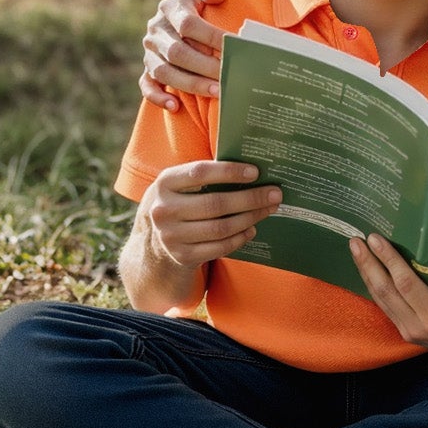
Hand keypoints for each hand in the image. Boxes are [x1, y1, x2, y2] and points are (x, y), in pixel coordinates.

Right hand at [140, 0, 229, 110]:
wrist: (187, 16)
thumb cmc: (205, 0)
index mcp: (170, 8)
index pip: (188, 24)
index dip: (211, 37)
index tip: (234, 47)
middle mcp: (156, 30)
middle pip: (177, 52)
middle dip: (204, 66)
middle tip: (229, 76)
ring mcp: (150, 51)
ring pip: (164, 71)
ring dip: (190, 84)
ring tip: (216, 92)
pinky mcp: (147, 69)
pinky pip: (146, 85)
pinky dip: (158, 97)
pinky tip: (175, 107)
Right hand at [143, 161, 281, 268]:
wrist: (151, 247)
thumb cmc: (178, 205)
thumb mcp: (179, 187)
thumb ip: (204, 177)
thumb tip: (252, 171)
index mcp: (164, 183)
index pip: (200, 172)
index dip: (230, 172)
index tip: (256, 172)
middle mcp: (163, 210)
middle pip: (216, 203)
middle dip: (251, 198)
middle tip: (275, 194)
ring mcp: (171, 236)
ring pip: (221, 227)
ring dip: (250, 218)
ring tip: (268, 210)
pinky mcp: (182, 257)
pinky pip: (220, 247)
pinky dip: (240, 238)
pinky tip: (251, 229)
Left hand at [348, 233, 427, 359]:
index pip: (406, 285)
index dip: (389, 261)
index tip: (376, 239)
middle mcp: (417, 327)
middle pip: (385, 291)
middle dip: (368, 264)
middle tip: (356, 240)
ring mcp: (408, 331)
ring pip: (380, 299)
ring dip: (366, 273)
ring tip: (356, 249)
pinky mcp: (404, 331)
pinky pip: (384, 305)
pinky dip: (373, 285)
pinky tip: (366, 268)